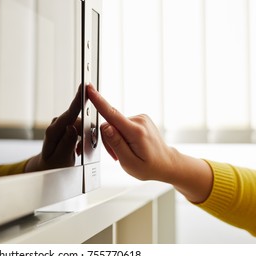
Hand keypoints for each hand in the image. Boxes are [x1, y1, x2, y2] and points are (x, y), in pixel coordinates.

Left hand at [25, 86, 81, 171]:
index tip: (85, 86)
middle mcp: (56, 124)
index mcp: (53, 131)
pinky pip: (79, 127)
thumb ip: (67, 144)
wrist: (46, 167)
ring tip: (76, 151)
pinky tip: (76, 148)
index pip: (69, 113)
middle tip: (80, 150)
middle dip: (86, 133)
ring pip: (81, 124)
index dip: (78, 99)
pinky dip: (81, 138)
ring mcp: (60, 124)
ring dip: (83, 137)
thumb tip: (72, 128)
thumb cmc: (52, 166)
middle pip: (79, 120)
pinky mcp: (65, 125)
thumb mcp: (61, 159)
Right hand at [87, 84, 212, 202]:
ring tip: (125, 152)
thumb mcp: (129, 162)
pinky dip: (121, 135)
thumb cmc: (150, 167)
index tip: (89, 88)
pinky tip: (129, 145)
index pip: (112, 114)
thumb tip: (105, 127)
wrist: (166, 163)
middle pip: (110, 124)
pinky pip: (121, 124)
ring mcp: (140, 118)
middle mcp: (139, 121)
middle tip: (117, 155)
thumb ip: (116, 144)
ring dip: (115, 139)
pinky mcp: (139, 118)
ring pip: (114, 125)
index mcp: (136, 132)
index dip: (98, 100)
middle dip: (108, 140)